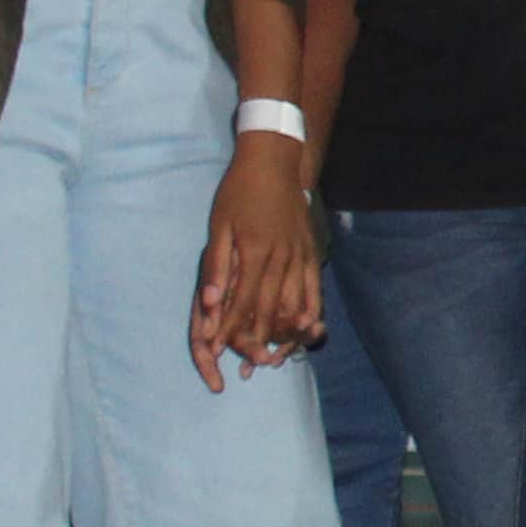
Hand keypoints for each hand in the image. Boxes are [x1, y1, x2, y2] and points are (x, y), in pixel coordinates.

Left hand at [186, 139, 318, 387]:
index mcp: (254, 252)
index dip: (228, 329)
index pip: (240, 301)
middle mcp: (281, 258)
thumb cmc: (238, 192)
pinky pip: (314, 288)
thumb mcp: (218, 225)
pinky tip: (307, 329)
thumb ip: (216, 265)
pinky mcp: (312, 252)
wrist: (275, 162)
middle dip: (256, 339)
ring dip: (285, 332)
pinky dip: (310, 311)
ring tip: (276, 355)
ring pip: (294, 303)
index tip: (217, 352)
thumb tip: (210, 301)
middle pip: (269, 309)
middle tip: (249, 364)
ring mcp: (301, 256)